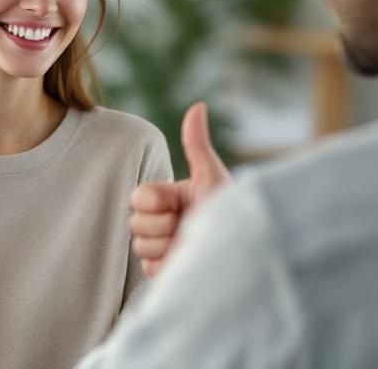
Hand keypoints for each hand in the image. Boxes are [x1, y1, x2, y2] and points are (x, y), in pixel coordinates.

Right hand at [129, 102, 231, 276]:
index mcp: (169, 198)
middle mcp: (162, 222)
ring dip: (165, 246)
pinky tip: (184, 260)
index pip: (140, 197)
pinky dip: (166, 264)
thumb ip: (197, 145)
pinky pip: (147, 267)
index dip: (157, 201)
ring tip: (189, 245)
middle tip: (185, 226)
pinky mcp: (162, 271)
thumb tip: (198, 105)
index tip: (179, 204)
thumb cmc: (231, 212)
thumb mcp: (212, 177)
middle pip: (135, 221)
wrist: (242, 252)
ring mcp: (161, 247)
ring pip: (139, 245)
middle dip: (161, 225)